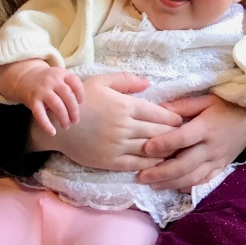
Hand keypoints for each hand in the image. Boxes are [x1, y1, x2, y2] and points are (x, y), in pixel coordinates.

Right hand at [0, 60, 84, 135]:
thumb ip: (69, 86)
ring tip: (66, 126)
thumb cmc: (47, 81)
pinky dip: (46, 124)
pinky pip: (40, 114)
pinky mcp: (32, 100)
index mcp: (61, 74)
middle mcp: (52, 81)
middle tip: (75, 121)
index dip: (80, 95)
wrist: (24, 77)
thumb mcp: (58, 77)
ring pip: (57, 106)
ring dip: (64, 118)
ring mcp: (42, 90)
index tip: (80, 103)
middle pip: (68, 96)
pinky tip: (52, 132)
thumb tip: (78, 107)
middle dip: (74, 111)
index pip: (76, 84)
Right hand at [31, 72, 182, 170]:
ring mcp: (117, 145)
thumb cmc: (80, 100)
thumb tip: (149, 83)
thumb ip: (126, 80)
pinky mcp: (110, 161)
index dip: (172, 118)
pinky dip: (151, 164)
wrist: (57, 125)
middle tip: (188, 136)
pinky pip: (136, 164)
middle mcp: (124, 126)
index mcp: (124, 106)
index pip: (157, 113)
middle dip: (174, 134)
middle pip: (158, 132)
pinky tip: (160, 163)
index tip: (182, 120)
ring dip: (167, 150)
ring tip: (179, 150)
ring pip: (150, 149)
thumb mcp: (101, 81)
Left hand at [139, 95, 245, 191]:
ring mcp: (217, 160)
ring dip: (170, 183)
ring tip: (151, 184)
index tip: (145, 147)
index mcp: (206, 127)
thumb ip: (183, 105)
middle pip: (184, 165)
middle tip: (141, 176)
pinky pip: (203, 181)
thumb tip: (158, 109)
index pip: (182, 138)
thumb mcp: (207, 99)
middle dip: (161, 172)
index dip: (163, 144)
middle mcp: (211, 148)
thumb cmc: (228, 105)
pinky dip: (187, 186)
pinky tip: (173, 187)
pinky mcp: (221, 168)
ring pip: (192, 177)